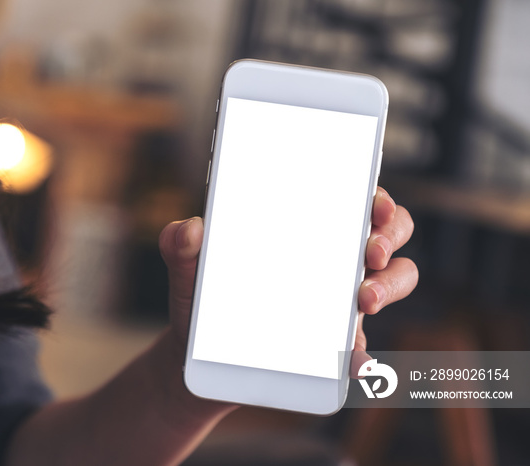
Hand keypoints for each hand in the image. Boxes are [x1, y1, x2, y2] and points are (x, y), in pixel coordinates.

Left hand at [159, 186, 417, 376]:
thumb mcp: (186, 269)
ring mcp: (339, 301)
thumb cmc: (201, 300)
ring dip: (390, 286)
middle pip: (388, 233)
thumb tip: (189, 230)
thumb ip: (179, 245)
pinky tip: (354, 361)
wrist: (196, 357)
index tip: (375, 204)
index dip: (376, 197)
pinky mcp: (335, 344)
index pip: (352, 200)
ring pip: (394, 280)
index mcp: (303, 229)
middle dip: (391, 236)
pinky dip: (364, 354)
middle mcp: (331, 258)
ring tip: (363, 301)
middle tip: (369, 253)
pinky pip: (363, 346)